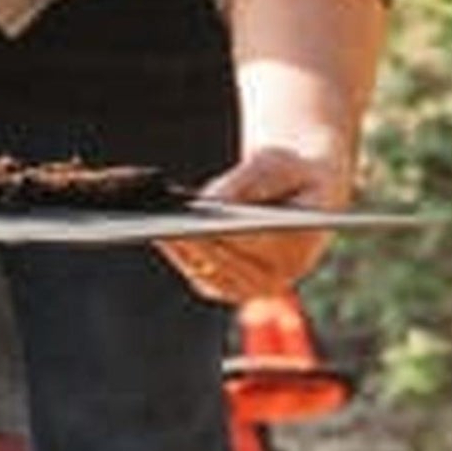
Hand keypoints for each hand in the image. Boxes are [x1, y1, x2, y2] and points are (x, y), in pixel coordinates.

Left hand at [158, 144, 343, 300]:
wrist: (297, 192)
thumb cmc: (289, 172)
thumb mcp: (275, 162)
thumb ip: (247, 181)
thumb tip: (207, 202)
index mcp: (300, 248)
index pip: (254, 244)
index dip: (222, 235)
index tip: (193, 223)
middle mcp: (280, 278)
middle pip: (226, 262)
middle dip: (193, 243)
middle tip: (161, 226)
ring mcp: (254, 288)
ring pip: (209, 273)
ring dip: (180, 251)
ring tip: (151, 227)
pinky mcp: (230, 288)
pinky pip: (199, 275)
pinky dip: (179, 255)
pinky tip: (157, 233)